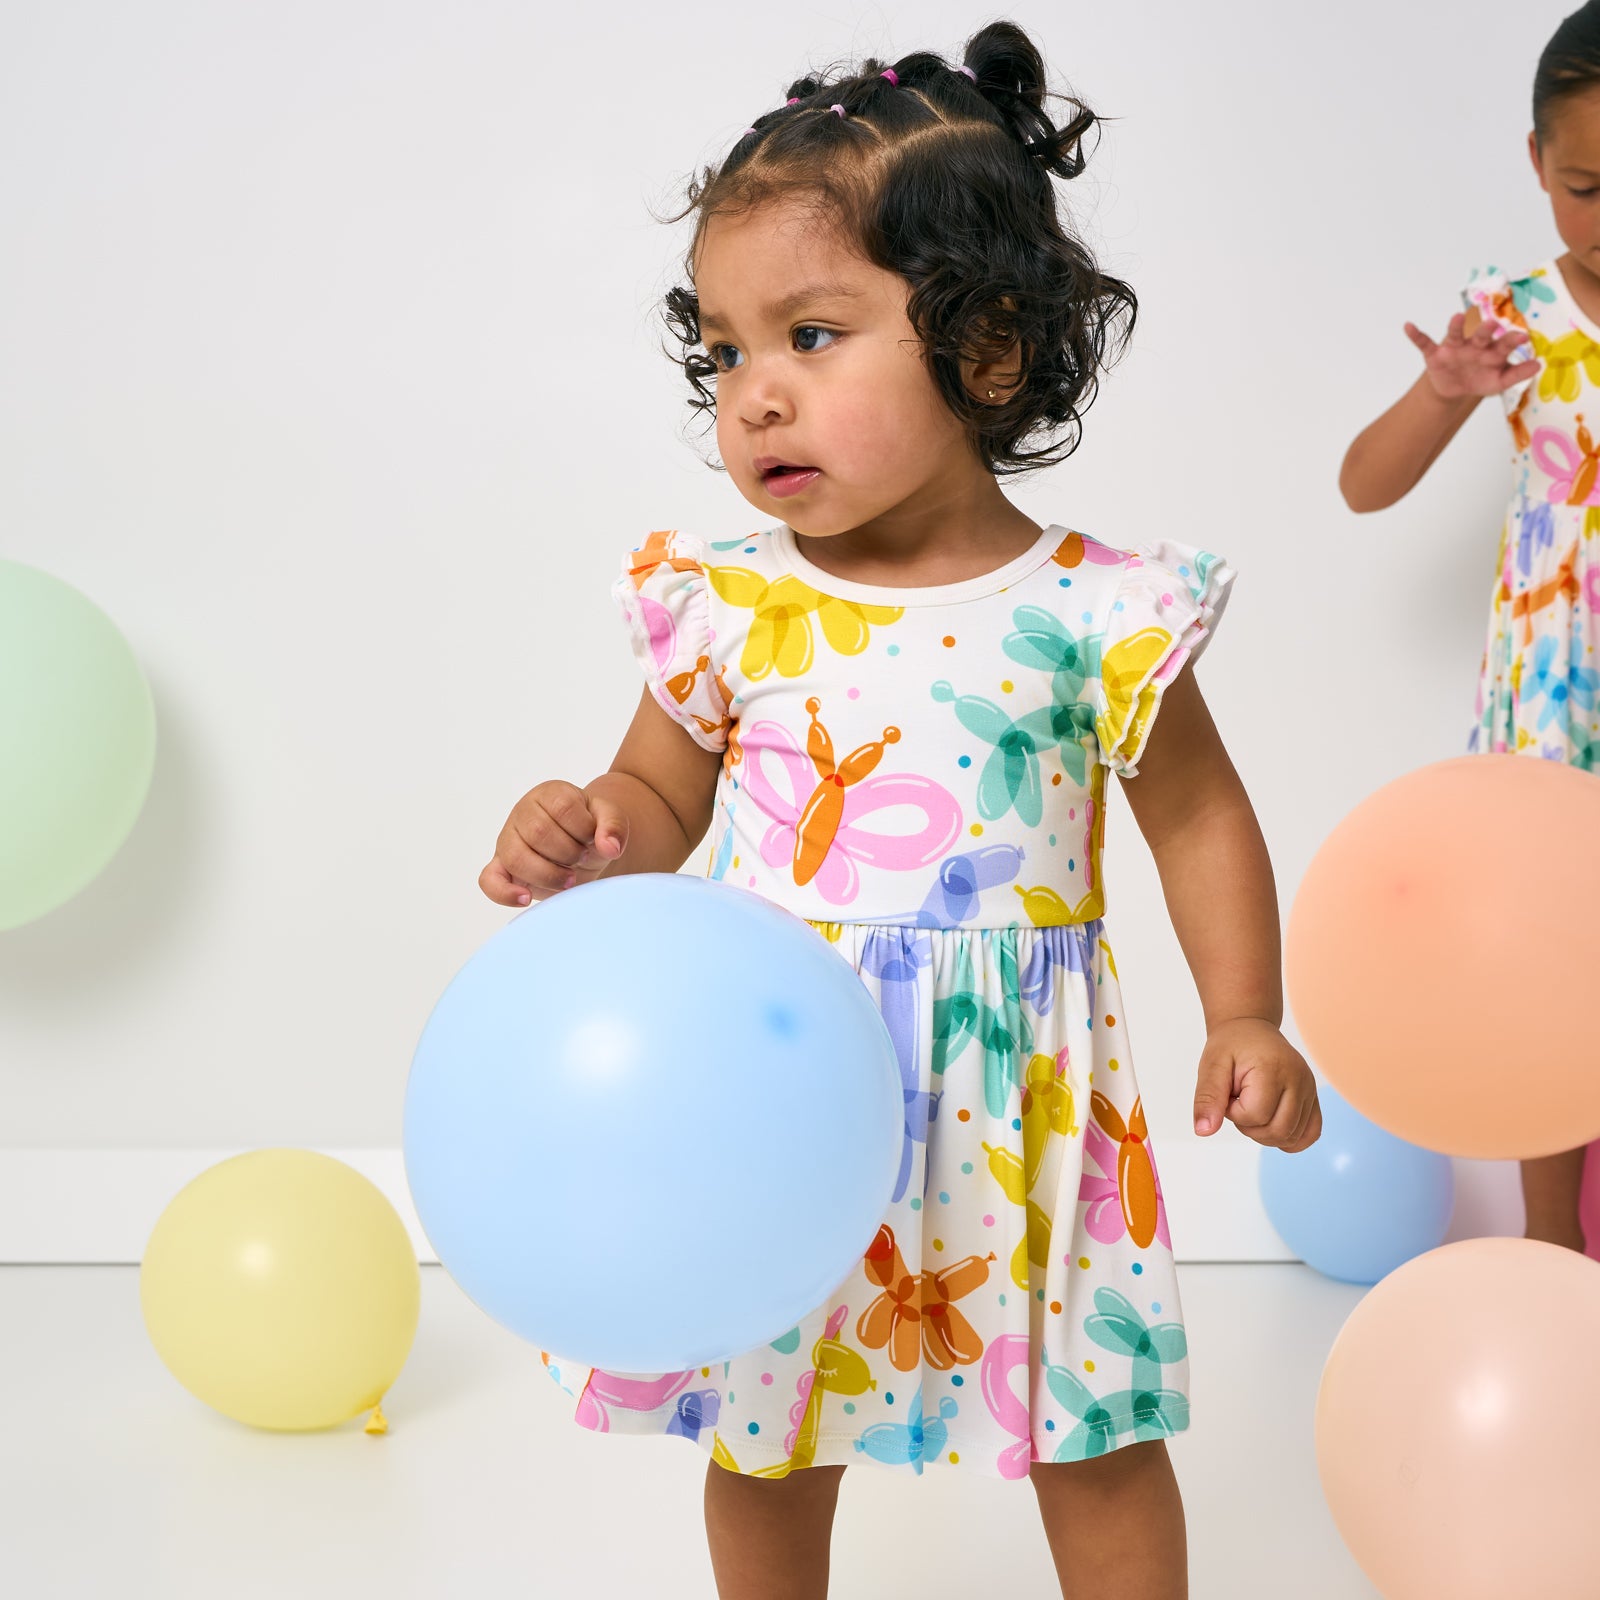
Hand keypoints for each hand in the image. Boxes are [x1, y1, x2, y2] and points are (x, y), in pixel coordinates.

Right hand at [478, 781, 629, 905]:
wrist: (582, 845)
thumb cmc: (591, 828)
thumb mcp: (609, 819)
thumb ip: (613, 826)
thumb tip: (610, 847)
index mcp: (550, 794)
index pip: (563, 807)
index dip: (584, 828)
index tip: (593, 838)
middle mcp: (523, 812)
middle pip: (538, 833)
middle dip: (569, 853)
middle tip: (582, 857)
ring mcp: (508, 839)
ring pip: (515, 857)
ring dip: (548, 874)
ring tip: (569, 879)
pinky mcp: (501, 866)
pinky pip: (489, 880)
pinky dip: (504, 892)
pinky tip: (526, 898)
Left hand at [1192, 1017, 1320, 1150]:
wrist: (1251, 1029)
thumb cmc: (1231, 1045)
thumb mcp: (1211, 1066)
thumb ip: (1208, 1099)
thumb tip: (1203, 1131)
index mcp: (1273, 1067)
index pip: (1255, 1114)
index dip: (1233, 1112)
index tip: (1229, 1092)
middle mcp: (1299, 1078)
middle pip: (1278, 1130)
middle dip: (1249, 1127)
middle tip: (1239, 1102)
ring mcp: (1310, 1089)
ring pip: (1291, 1137)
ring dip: (1265, 1133)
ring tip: (1253, 1106)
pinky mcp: (1313, 1098)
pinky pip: (1310, 1133)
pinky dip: (1289, 1138)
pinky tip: (1271, 1123)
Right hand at [1403, 312, 1540, 400]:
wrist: (1455, 390)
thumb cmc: (1480, 380)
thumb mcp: (1498, 382)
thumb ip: (1516, 374)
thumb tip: (1538, 366)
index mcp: (1492, 350)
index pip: (1503, 344)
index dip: (1511, 340)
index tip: (1522, 337)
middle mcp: (1474, 345)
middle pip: (1481, 335)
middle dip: (1486, 329)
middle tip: (1492, 323)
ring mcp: (1454, 348)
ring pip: (1455, 334)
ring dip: (1455, 326)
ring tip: (1456, 317)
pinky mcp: (1435, 354)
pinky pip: (1424, 343)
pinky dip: (1416, 335)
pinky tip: (1408, 326)